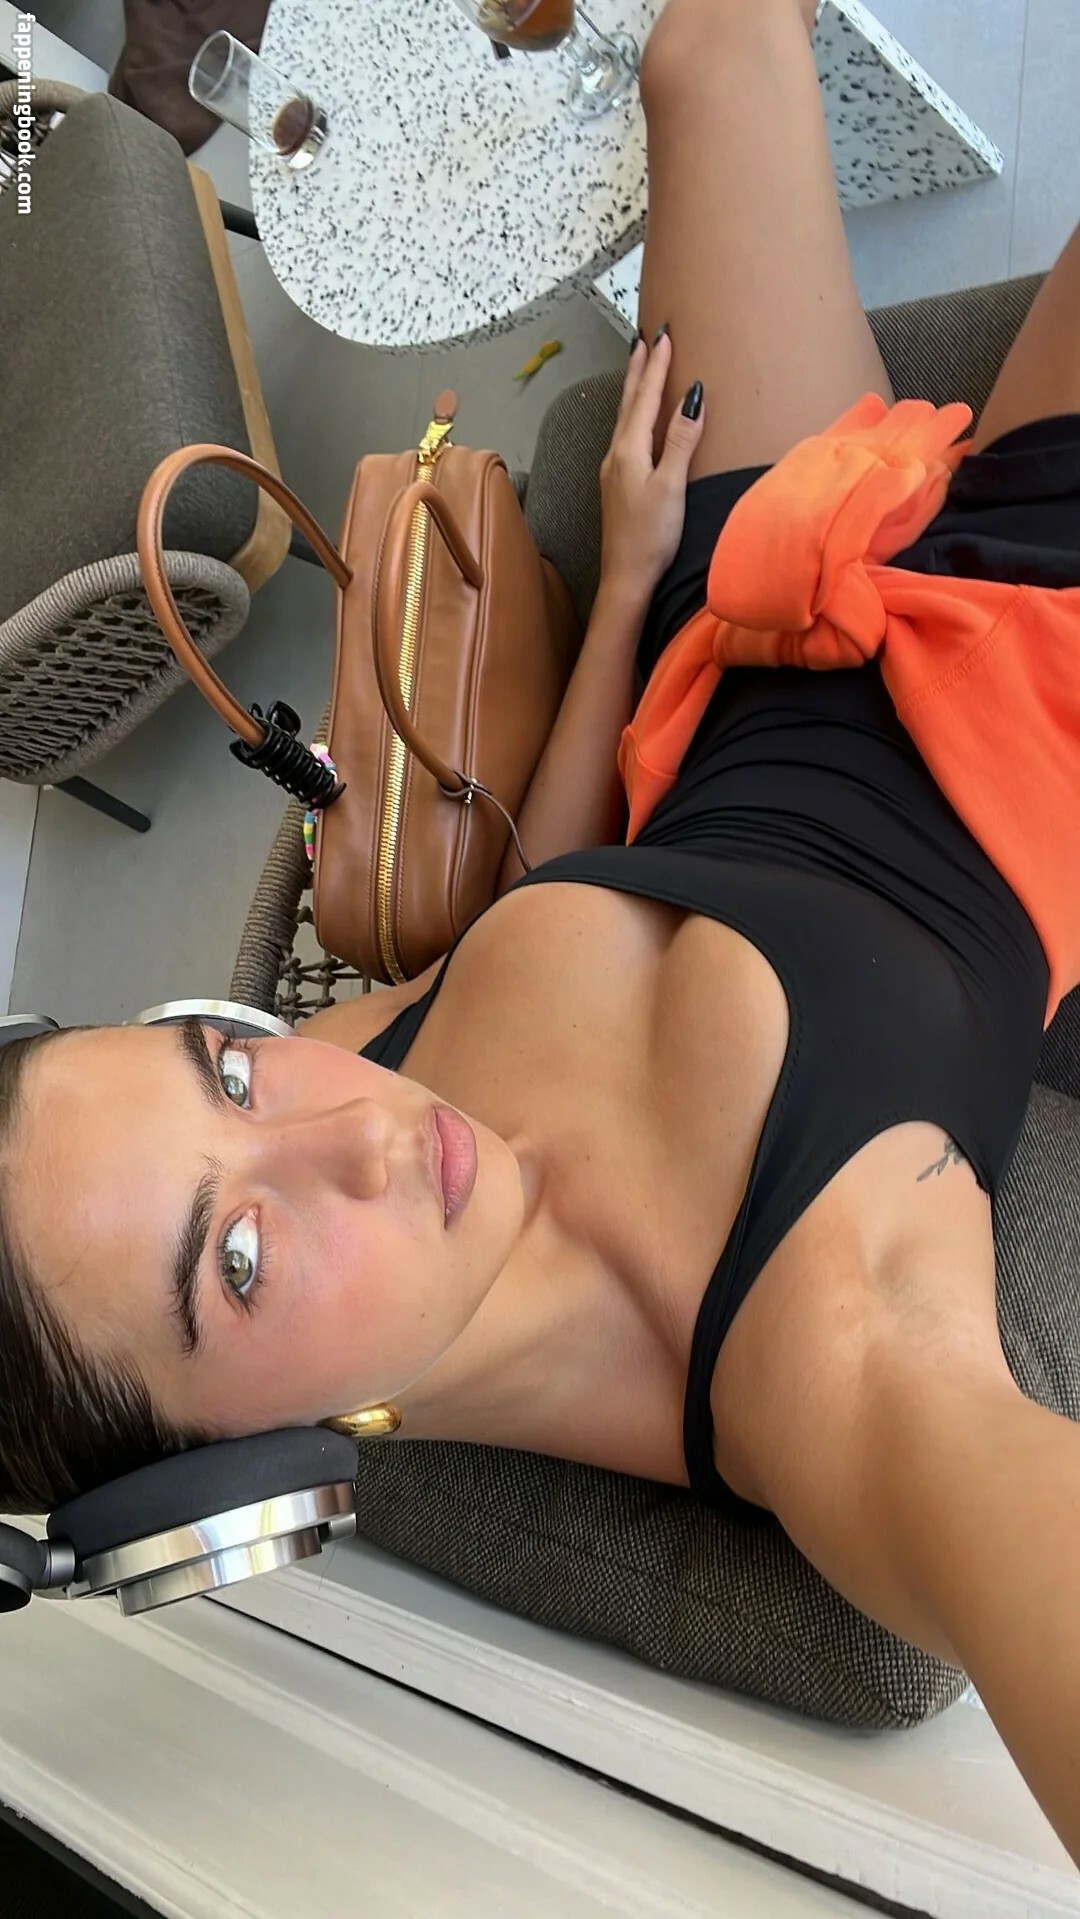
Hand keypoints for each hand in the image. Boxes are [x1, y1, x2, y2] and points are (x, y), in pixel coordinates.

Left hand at [598, 329, 705, 607]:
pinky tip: (635, 417)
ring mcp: (613, 469)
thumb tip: (692, 398)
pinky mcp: (616, 483)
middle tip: (644, 338)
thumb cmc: (651, 537)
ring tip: (637, 365)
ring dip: (632, 388)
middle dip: (638, 368)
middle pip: (628, 402)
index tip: (664, 335)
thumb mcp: (671, 486)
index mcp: (629, 450)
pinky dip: (632, 413)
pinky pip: (624, 434)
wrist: (625, 577)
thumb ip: (681, 441)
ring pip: (624, 417)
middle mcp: (616, 454)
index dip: (657, 366)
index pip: (646, 397)